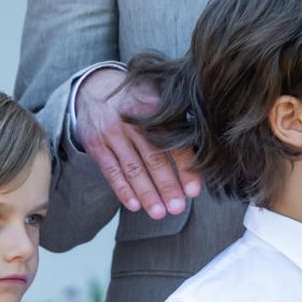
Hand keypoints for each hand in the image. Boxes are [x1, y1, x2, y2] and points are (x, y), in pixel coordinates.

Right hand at [74, 67, 200, 217]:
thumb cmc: (136, 101)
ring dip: (146, 193)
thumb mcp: (155, 97)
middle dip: (167, 185)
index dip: (184, 167)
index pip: (173, 142)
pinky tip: (134, 205)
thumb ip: (177, 120)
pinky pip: (110, 170)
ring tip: (159, 213)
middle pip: (153, 157)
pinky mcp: (95, 144)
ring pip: (132, 167)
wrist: (94, 89)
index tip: (193, 191)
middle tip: (178, 207)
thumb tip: (207, 150)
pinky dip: (122, 189)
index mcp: (153, 108)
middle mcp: (132, 120)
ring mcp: (112, 132)